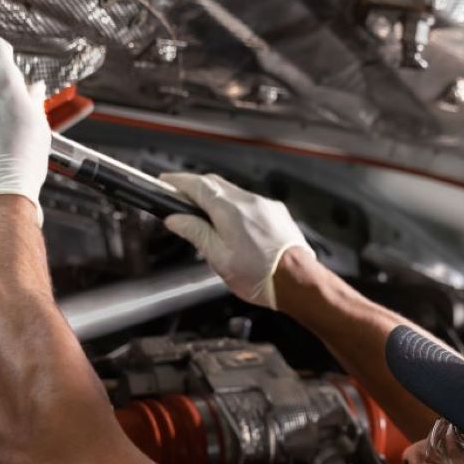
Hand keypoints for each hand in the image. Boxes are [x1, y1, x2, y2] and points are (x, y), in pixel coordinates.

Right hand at [159, 172, 309, 309]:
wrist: (298, 282)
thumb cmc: (261, 277)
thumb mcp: (219, 258)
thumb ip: (196, 233)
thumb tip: (175, 219)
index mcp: (230, 210)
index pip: (197, 185)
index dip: (178, 181)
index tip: (165, 181)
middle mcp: (249, 201)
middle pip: (215, 184)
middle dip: (195, 187)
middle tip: (179, 198)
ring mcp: (265, 205)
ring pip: (233, 192)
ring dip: (216, 198)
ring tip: (204, 216)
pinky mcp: (276, 213)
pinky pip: (250, 202)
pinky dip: (235, 207)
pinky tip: (232, 225)